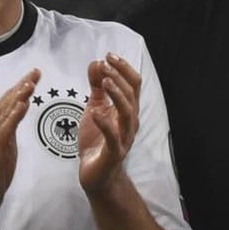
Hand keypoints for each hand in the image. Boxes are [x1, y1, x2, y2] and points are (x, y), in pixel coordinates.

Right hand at [0, 71, 38, 219]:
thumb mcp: (2, 145)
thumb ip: (7, 129)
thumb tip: (17, 113)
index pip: (6, 102)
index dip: (20, 87)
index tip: (34, 74)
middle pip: (6, 103)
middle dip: (22, 86)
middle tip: (36, 71)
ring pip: (5, 113)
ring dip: (18, 97)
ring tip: (30, 83)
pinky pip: (4, 131)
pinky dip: (13, 117)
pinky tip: (22, 105)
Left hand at [78, 53, 142, 195]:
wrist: (96, 174)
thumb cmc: (96, 141)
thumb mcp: (95, 108)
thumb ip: (97, 87)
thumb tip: (97, 63)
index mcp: (127, 110)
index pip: (133, 84)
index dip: (123, 68)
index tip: (109, 55)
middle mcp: (130, 122)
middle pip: (133, 94)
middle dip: (120, 76)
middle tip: (106, 63)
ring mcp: (123, 137)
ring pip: (128, 113)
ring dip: (117, 95)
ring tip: (105, 82)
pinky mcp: (113, 152)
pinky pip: (113, 137)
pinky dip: (105, 124)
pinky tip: (96, 113)